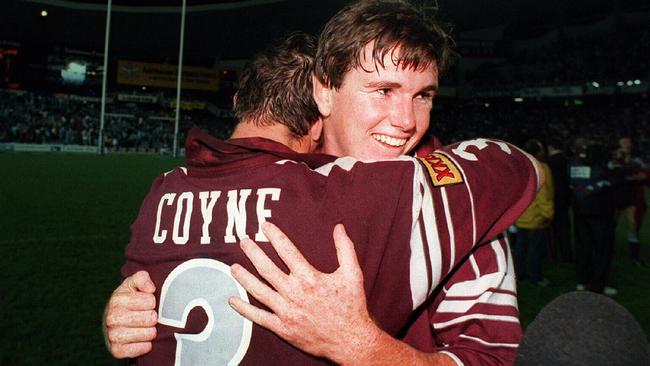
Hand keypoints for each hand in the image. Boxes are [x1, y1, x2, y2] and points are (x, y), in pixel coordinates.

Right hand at [103, 271, 157, 358]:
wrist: (115, 323)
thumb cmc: (129, 301)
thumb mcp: (133, 284)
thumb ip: (142, 278)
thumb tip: (150, 288)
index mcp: (116, 299)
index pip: (150, 301)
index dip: (151, 302)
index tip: (145, 303)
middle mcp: (111, 317)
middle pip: (151, 318)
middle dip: (152, 317)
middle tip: (145, 317)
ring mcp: (113, 335)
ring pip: (149, 334)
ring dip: (150, 331)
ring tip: (144, 327)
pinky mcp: (117, 351)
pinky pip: (142, 348)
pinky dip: (146, 345)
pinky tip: (141, 339)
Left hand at [228, 222, 380, 363]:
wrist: (350, 340)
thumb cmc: (352, 306)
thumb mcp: (352, 274)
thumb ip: (345, 248)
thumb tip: (339, 227)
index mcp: (309, 277)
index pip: (286, 250)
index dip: (274, 235)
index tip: (264, 226)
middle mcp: (294, 292)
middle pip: (266, 268)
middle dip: (253, 252)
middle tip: (243, 241)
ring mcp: (286, 311)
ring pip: (258, 290)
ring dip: (243, 277)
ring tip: (233, 267)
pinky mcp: (283, 328)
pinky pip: (258, 317)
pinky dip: (244, 309)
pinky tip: (233, 300)